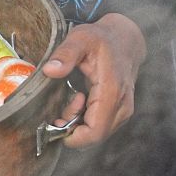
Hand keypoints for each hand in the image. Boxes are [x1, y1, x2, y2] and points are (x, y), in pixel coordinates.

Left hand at [41, 13, 146, 148]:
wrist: (125, 40)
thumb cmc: (102, 39)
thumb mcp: (80, 39)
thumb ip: (65, 54)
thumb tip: (50, 70)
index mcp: (111, 91)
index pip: (95, 132)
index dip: (73, 136)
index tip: (57, 121)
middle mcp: (122, 106)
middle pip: (94, 137)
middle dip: (72, 129)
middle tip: (61, 110)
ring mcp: (123, 111)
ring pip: (97, 134)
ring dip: (78, 124)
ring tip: (72, 99)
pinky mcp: (120, 112)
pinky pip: (100, 127)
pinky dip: (85, 120)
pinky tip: (80, 100)